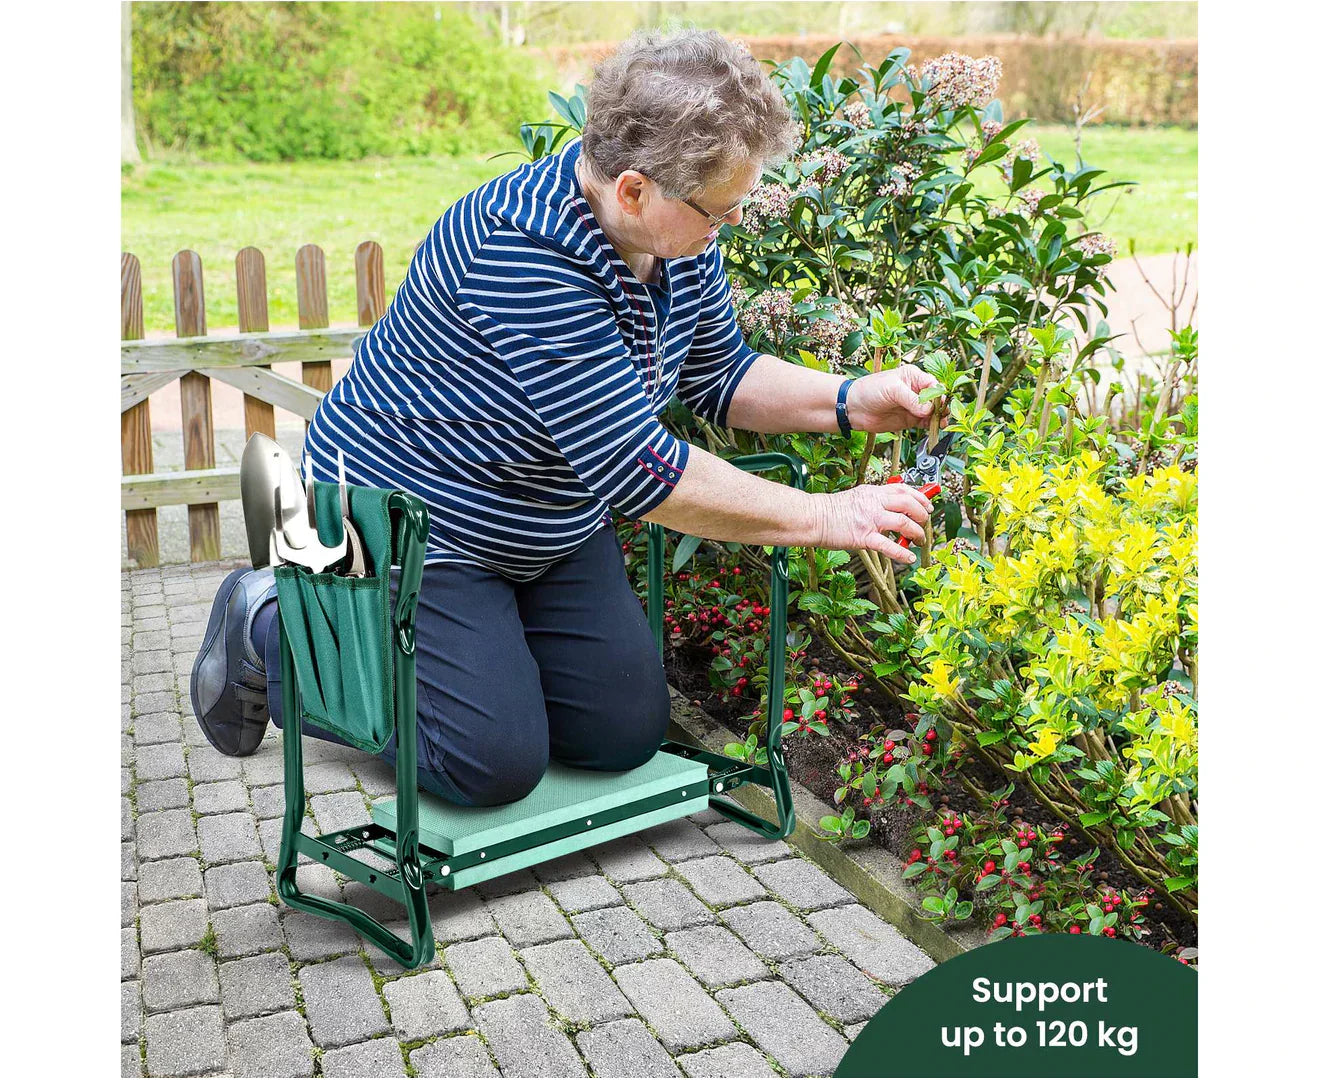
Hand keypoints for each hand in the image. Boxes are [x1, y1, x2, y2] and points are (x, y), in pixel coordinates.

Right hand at [814, 483, 933, 563]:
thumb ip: (874, 501)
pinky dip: (902, 553)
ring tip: (919, 540)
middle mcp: (873, 503)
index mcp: (872, 492)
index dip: (920, 497)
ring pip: (903, 522)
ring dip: (916, 533)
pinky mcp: (863, 536)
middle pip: (908, 504)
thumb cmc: (831, 510)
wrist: (813, 518)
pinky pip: (888, 545)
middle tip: (924, 524)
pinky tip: (909, 558)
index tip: (927, 505)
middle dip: (922, 515)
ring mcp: (869, 519)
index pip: (903, 489)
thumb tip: (892, 509)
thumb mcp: (856, 497)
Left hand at [847, 364, 941, 433]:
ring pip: (933, 412)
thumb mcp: (892, 389)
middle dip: (942, 407)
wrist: (853, 408)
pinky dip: (931, 425)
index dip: (939, 394)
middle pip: (937, 399)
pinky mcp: (910, 419)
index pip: (934, 384)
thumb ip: (911, 399)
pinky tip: (934, 427)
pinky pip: (926, 422)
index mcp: (913, 377)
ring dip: (939, 418)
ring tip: (940, 423)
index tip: (940, 404)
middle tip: (942, 415)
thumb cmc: (869, 391)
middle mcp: (916, 390)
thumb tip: (928, 409)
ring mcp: (914, 406)